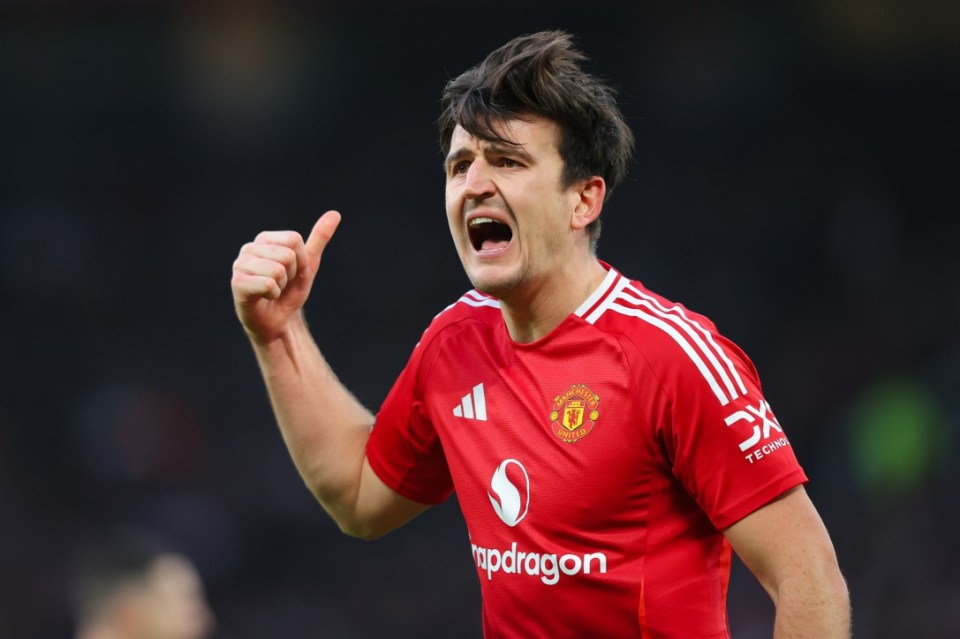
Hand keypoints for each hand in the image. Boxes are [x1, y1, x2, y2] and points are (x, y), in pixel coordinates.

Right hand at [231, 210, 341, 343]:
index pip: (294, 240)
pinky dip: (274, 294)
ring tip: (273, 291)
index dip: (301, 261)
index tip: (293, 274)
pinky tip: (265, 298)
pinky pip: (269, 283)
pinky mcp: (237, 283)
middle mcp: (249, 249)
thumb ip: (318, 238)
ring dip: (282, 286)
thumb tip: (335, 213)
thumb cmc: (290, 293)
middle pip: (288, 254)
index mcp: (264, 240)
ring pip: (278, 270)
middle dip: (292, 274)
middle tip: (282, 285)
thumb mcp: (308, 264)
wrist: (279, 321)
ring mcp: (240, 265)